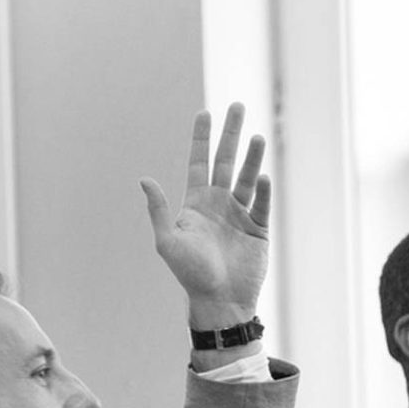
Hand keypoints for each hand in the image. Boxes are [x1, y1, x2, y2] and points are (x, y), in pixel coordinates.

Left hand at [139, 103, 271, 322]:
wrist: (219, 301)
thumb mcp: (167, 241)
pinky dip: (264, 191)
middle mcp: (219, 204)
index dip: (201, 137)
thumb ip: (158, 210)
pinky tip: (264, 176)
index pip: (199, 161)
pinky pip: (263, 205)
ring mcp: (240, 216)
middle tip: (237, 107)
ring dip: (252, 158)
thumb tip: (144, 179)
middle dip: (231, 134)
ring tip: (259, 137)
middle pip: (226, 161)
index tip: (205, 113)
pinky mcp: (258, 231)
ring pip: (247, 179)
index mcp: (196, 203)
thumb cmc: (189, 274)